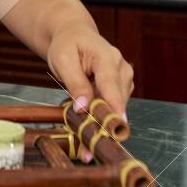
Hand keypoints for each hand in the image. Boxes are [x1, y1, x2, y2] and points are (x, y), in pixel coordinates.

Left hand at [46, 21, 134, 162]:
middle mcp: (121, 68)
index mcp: (107, 56)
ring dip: (101, 127)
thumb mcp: (62, 60)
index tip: (118, 125)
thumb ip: (75, 83)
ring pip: (115, 108)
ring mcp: (124, 78)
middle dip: (102, 125)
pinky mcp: (122, 88)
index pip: (111, 85)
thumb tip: (83, 107)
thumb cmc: (67, 44)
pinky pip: (113, 108)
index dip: (114, 107)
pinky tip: (88, 133)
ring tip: (84, 149)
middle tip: (87, 151)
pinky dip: (101, 120)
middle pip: (115, 102)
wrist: (74, 35)